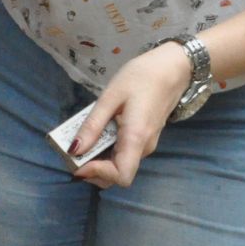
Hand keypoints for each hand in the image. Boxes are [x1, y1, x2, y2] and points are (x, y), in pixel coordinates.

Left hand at [71, 44, 191, 188]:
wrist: (172, 68)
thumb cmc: (141, 78)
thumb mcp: (110, 97)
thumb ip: (93, 125)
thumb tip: (74, 150)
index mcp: (136, 139)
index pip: (121, 176)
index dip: (97, 173)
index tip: (77, 159)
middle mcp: (143, 148)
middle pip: (117, 175)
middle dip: (92, 169)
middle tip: (72, 150)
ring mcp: (145, 145)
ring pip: (119, 166)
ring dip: (97, 160)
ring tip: (81, 139)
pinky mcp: (144, 139)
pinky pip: (123, 154)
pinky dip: (106, 151)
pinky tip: (95, 133)